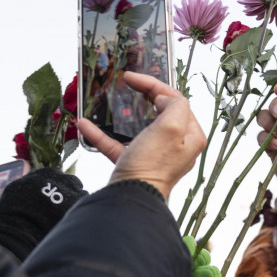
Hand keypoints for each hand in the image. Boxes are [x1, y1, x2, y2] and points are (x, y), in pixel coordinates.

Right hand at [78, 72, 206, 198]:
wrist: (130, 200)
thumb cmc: (153, 164)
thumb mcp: (170, 127)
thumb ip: (174, 105)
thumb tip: (164, 99)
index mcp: (191, 135)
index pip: (177, 101)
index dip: (156, 85)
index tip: (133, 77)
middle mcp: (177, 146)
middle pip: (161, 112)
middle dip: (144, 95)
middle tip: (127, 82)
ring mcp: (155, 156)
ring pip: (139, 127)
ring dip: (122, 114)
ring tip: (112, 101)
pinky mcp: (134, 165)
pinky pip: (117, 144)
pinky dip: (102, 134)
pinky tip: (85, 124)